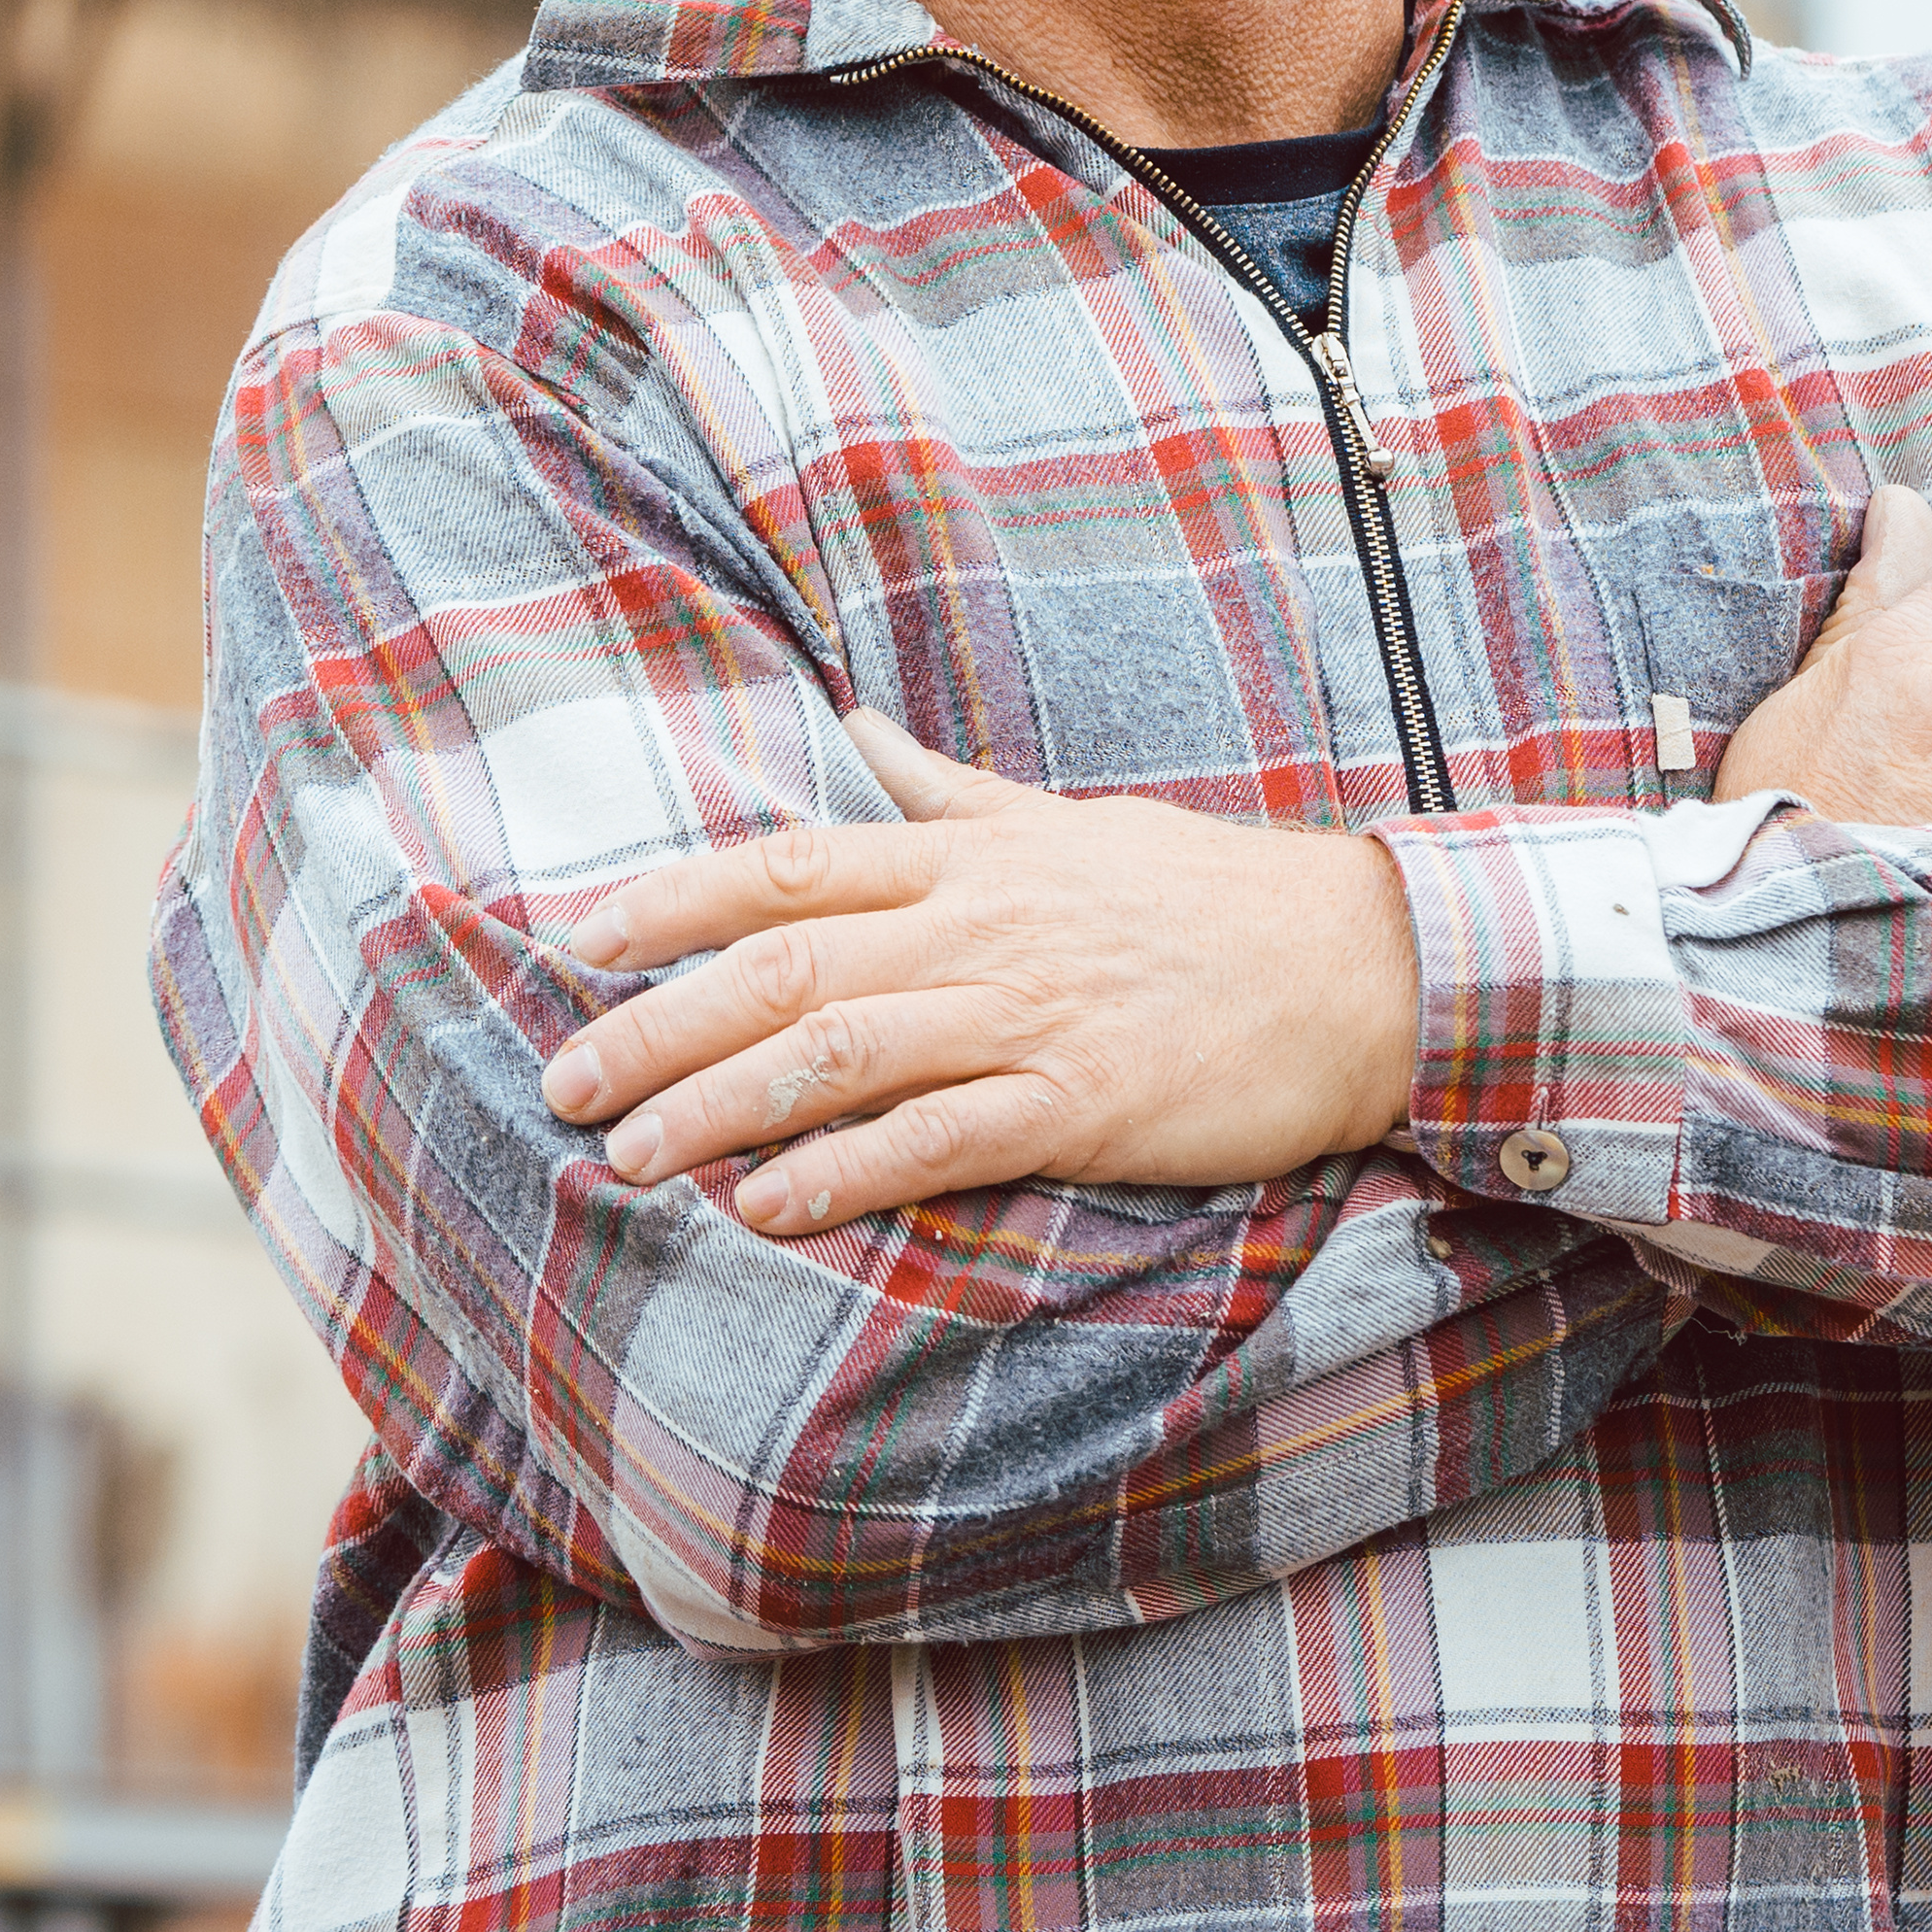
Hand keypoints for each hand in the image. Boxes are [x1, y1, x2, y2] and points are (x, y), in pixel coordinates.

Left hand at [539, 711, 1422, 1236]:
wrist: (1366, 967)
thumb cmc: (1213, 897)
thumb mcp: (1071, 822)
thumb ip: (949, 792)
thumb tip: (852, 724)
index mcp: (973, 857)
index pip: (791, 864)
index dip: (674, 903)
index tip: (581, 943)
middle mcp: (984, 926)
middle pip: (787, 965)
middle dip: (661, 1025)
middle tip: (565, 1082)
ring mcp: (1032, 1015)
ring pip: (842, 1053)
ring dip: (722, 1105)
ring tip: (633, 1155)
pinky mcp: (1085, 1103)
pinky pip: (941, 1139)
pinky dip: (846, 1172)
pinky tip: (771, 1207)